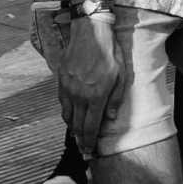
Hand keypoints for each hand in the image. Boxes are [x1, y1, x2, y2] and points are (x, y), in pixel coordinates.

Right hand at [57, 16, 123, 158]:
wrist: (90, 31)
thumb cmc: (110, 52)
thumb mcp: (121, 74)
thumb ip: (115, 98)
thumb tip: (110, 118)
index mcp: (96, 96)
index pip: (91, 126)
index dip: (90, 141)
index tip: (90, 151)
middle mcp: (79, 95)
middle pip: (77, 125)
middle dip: (80, 140)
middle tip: (83, 150)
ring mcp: (68, 88)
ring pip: (67, 116)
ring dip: (72, 128)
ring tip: (77, 136)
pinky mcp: (61, 80)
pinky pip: (61, 103)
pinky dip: (65, 113)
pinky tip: (70, 116)